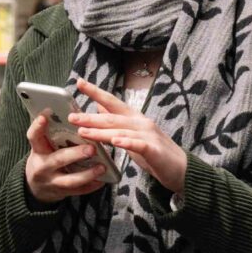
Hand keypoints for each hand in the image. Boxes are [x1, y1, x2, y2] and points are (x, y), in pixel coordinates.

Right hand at [25, 109, 109, 203]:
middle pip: (58, 159)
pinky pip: (78, 191)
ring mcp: (52, 182)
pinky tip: (102, 180)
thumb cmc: (45, 159)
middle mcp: (43, 167)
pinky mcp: (62, 193)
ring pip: (70, 180)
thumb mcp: (43, 146)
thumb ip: (54, 134)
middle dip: (76, 154)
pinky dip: (91, 186)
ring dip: (87, 174)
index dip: (38, 127)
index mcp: (38, 150)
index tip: (45, 116)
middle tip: (92, 148)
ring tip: (102, 167)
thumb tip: (73, 113)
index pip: (34, 137)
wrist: (36, 188)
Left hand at [68, 79, 186, 200]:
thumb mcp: (132, 134)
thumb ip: (117, 120)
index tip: (79, 82)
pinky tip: (115, 141)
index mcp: (134, 118)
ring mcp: (149, 135)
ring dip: (101, 131)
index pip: (112, 102)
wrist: (180, 169)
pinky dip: (126, 142)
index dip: (96, 92)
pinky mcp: (155, 150)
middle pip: (112, 117)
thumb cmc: (154, 153)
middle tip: (71, 117)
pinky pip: (138, 145)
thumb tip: (99, 105)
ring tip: (83, 131)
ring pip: (121, 130)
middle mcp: (141, 122)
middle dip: (90, 117)